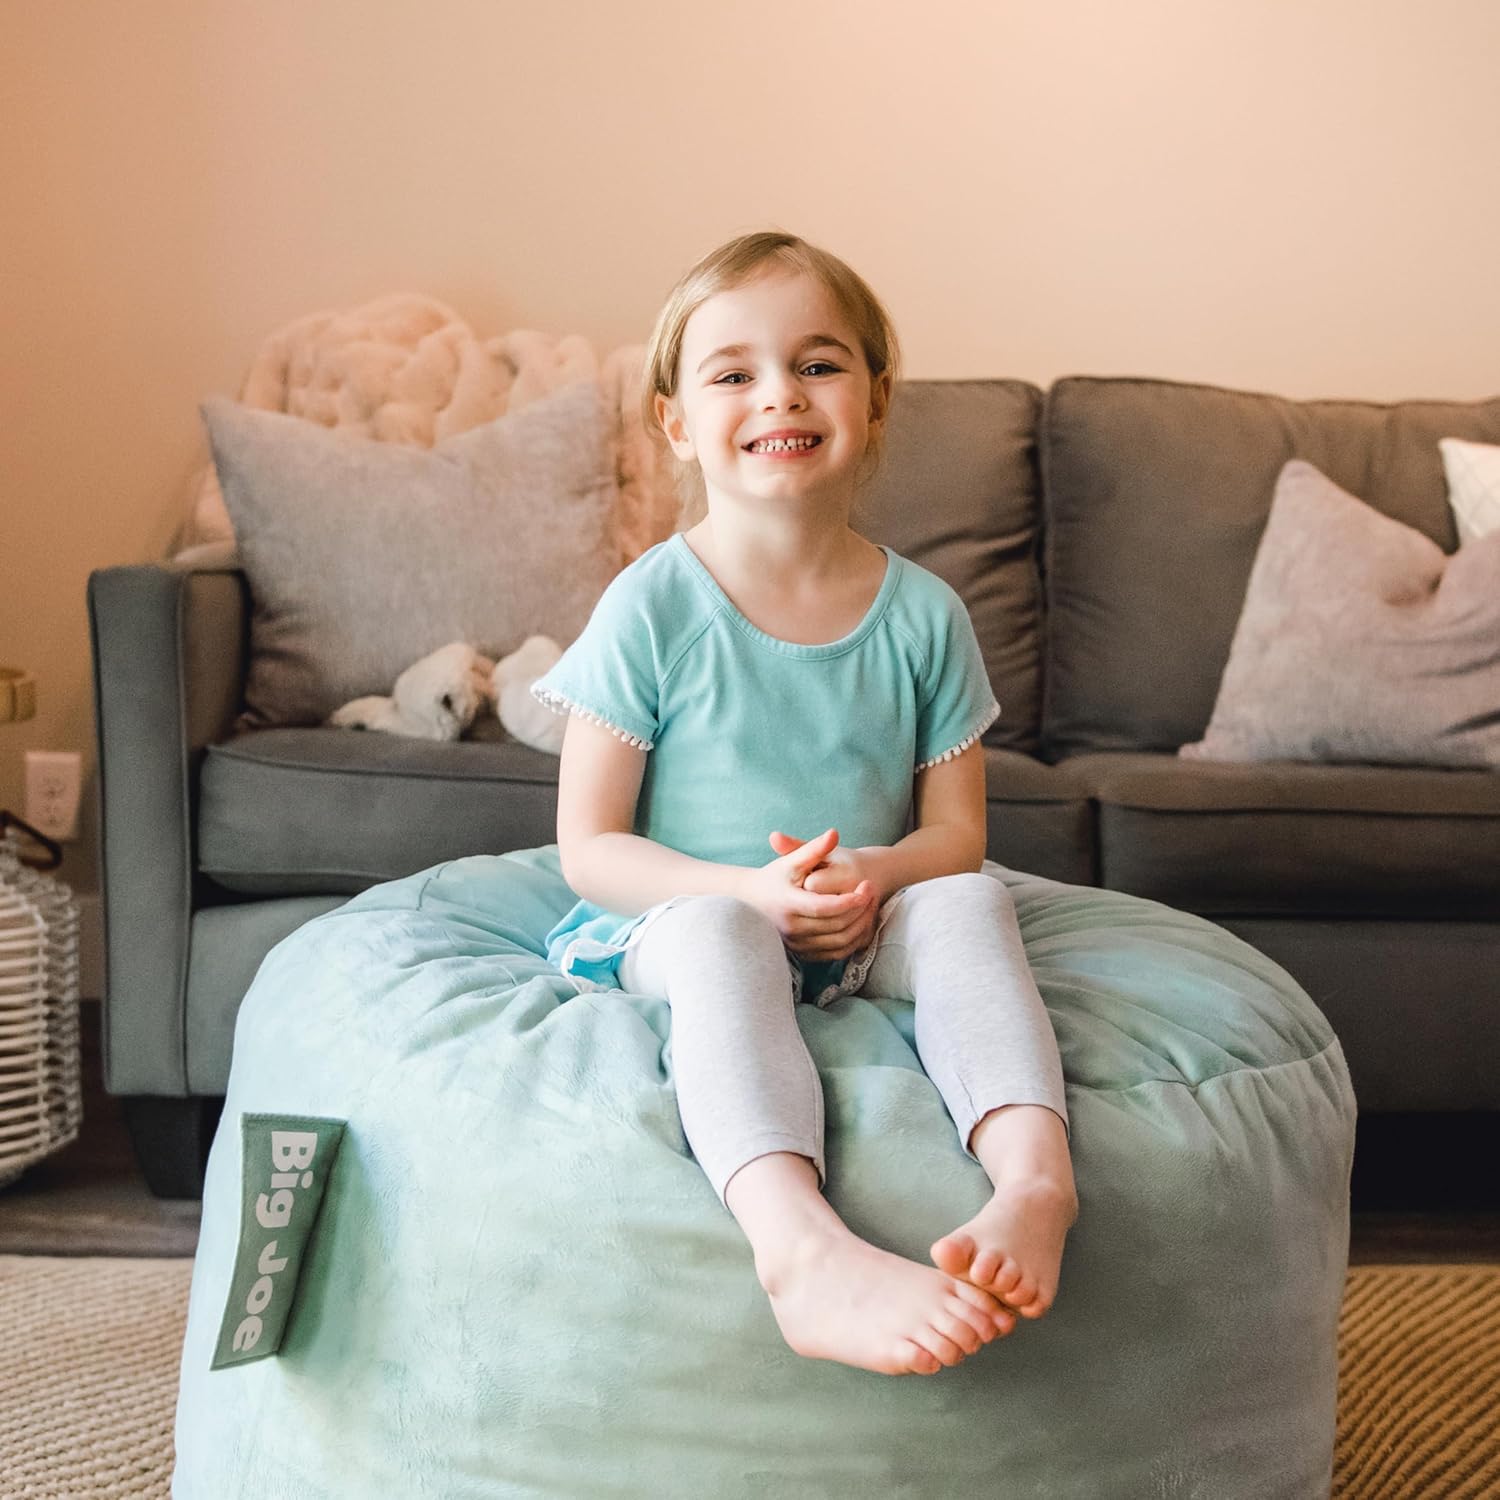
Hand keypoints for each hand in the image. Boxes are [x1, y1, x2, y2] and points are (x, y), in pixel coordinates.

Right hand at [737, 828, 877, 961]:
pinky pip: (836, 953)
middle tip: (873, 892)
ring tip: (870, 905)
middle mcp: (791, 928)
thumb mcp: (792, 860)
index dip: (849, 899)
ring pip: (840, 941)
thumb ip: (813, 848)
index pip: (824, 907)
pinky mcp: (803, 954)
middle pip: (836, 925)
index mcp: (788, 903)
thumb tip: (834, 833)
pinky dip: (854, 940)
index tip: (867, 886)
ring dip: (861, 925)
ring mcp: (797, 944)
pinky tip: (860, 922)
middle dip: (860, 910)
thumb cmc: (775, 877)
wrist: (751, 901)